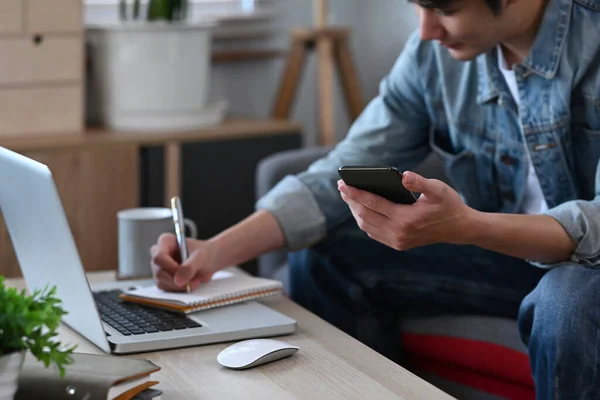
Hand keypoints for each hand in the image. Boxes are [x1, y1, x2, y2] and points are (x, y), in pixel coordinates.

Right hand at [150, 233, 219, 291]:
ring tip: (196, 280)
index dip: (171, 268)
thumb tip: (178, 280)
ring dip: (180, 286)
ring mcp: (158, 267)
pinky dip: (180, 289)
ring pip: (162, 282)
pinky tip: (190, 283)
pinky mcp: (162, 279)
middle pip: (159, 272)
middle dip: (178, 280)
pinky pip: (166, 289)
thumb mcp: (201, 257)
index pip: (159, 257)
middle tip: (195, 282)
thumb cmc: (205, 253)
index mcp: (165, 241)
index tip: (185, 275)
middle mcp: (158, 254)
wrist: (210, 260)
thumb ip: (190, 266)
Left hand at [338, 171, 475, 250]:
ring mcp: (397, 241)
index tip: (343, 183)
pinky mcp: (398, 244)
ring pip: (366, 225)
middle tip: (342, 186)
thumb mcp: (438, 189)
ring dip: (355, 210)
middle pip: (365, 215)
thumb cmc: (449, 205)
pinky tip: (361, 208)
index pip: (373, 204)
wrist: (460, 229)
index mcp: (405, 219)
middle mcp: (398, 233)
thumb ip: (420, 182)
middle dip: (351, 200)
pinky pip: (373, 232)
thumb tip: (403, 175)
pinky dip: (364, 220)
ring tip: (348, 195)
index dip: (356, 193)